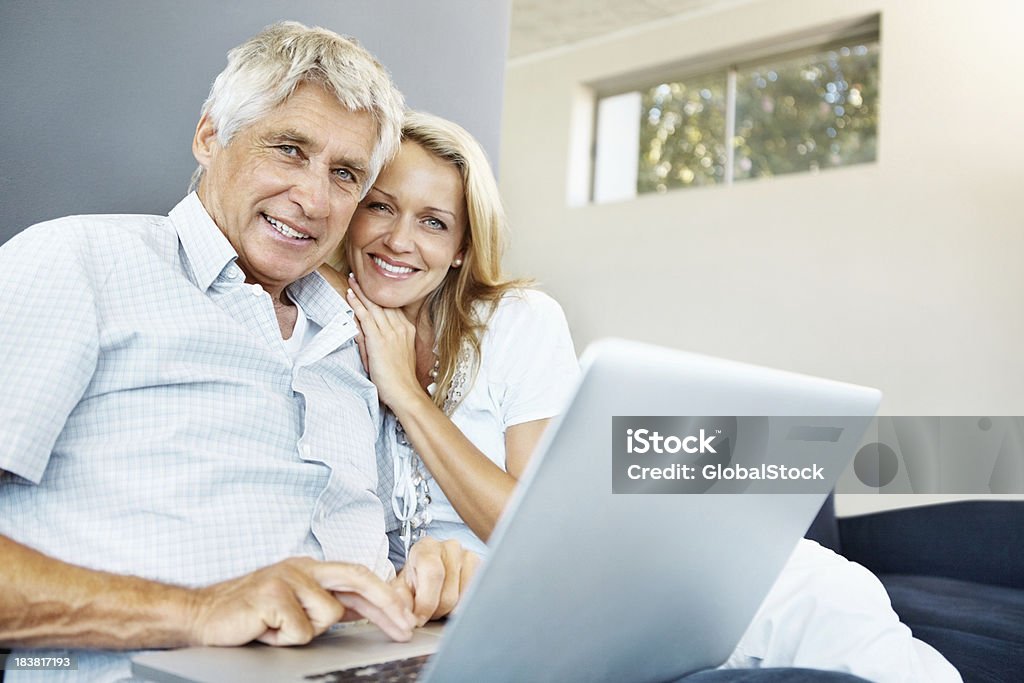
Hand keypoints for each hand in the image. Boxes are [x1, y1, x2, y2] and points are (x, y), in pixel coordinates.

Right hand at [188, 557, 416, 646]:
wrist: (200, 615)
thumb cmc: (248, 612)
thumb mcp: (295, 602)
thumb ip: (328, 601)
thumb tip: (366, 608)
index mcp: (309, 568)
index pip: (358, 576)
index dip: (385, 596)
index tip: (406, 616)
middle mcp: (301, 567)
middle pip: (358, 578)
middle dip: (387, 604)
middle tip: (405, 627)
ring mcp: (287, 579)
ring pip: (327, 615)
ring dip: (306, 632)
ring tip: (278, 629)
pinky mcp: (272, 596)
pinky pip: (300, 631)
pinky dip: (284, 639)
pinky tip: (265, 631)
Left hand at [345, 274, 422, 408]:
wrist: (405, 392)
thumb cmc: (399, 379)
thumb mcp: (394, 355)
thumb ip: (381, 340)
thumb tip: (366, 328)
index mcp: (407, 330)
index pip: (391, 308)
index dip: (380, 296)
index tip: (371, 287)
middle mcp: (401, 328)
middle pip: (383, 303)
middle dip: (369, 289)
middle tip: (358, 276)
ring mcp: (391, 333)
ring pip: (373, 306)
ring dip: (361, 292)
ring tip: (351, 280)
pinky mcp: (379, 340)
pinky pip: (366, 317)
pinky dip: (358, 304)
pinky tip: (351, 295)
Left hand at [393, 538, 480, 625]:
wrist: (428, 572)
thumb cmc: (415, 579)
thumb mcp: (400, 589)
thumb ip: (400, 601)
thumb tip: (409, 617)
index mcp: (427, 548)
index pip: (433, 574)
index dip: (426, 602)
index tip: (420, 619)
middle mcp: (450, 548)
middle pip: (449, 595)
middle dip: (437, 612)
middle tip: (428, 611)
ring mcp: (470, 557)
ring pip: (465, 600)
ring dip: (452, 611)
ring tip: (441, 604)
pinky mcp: (483, 569)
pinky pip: (477, 599)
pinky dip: (465, 607)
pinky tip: (455, 602)